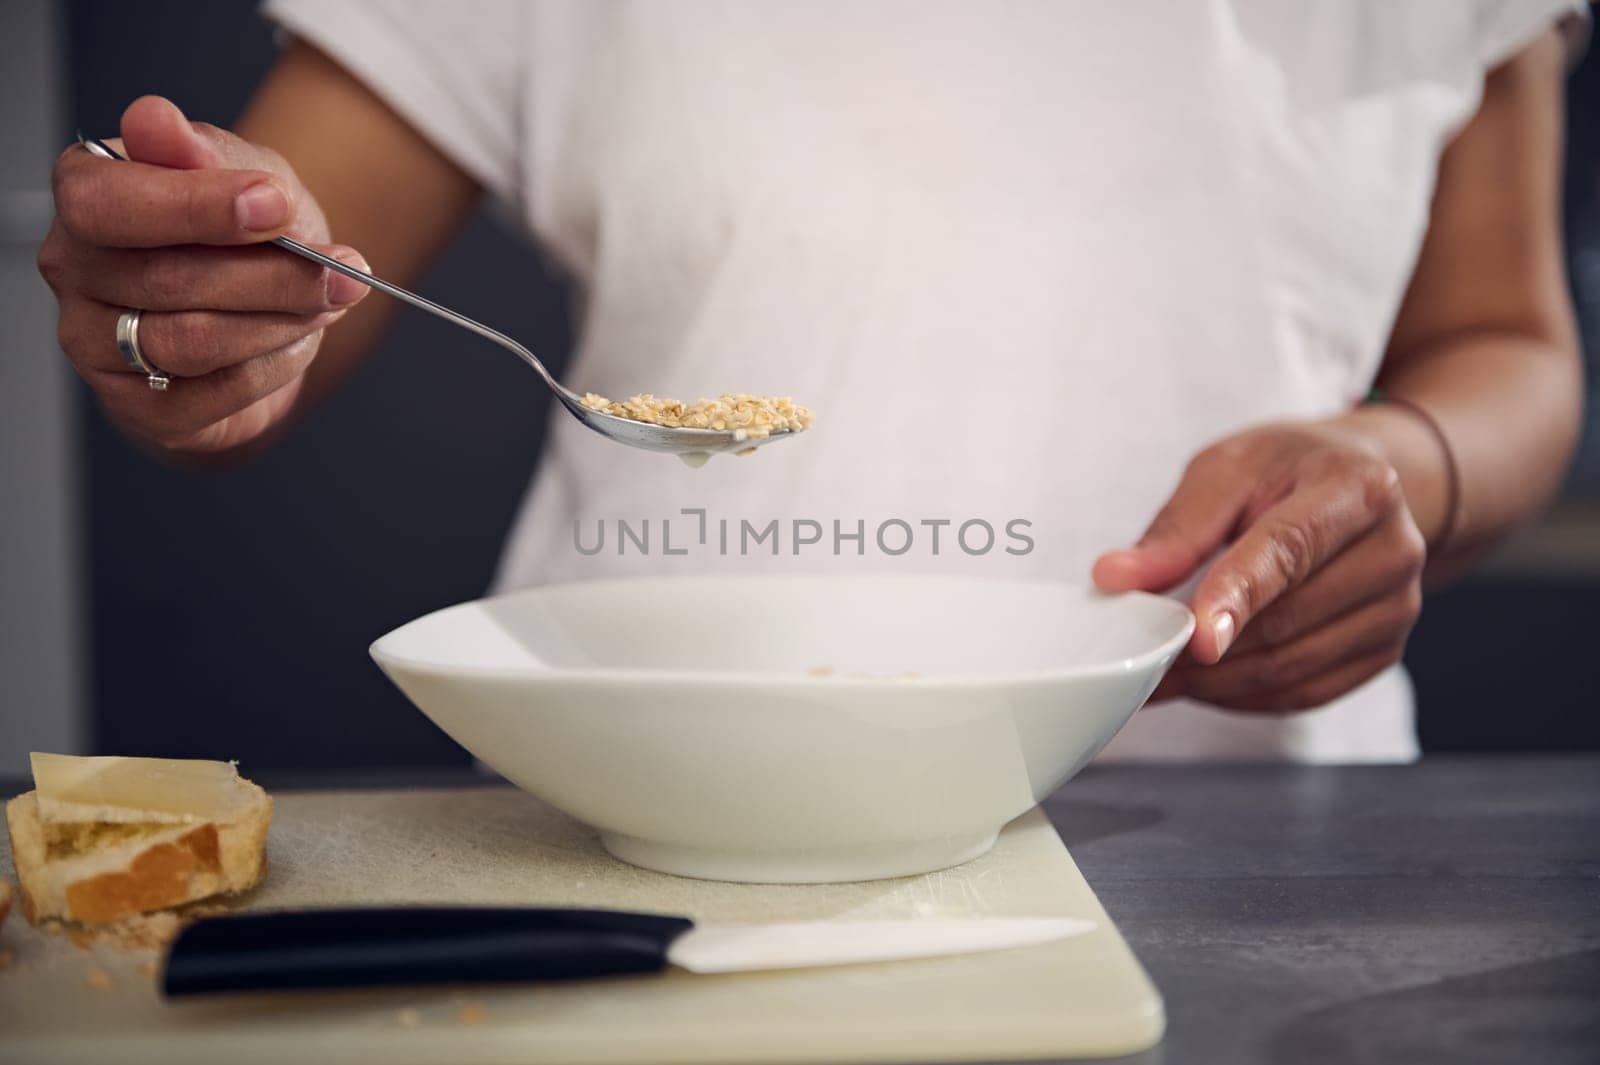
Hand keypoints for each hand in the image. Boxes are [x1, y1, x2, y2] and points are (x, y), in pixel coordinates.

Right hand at [37, 95, 369, 455]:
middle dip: (273, 275)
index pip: (107, 204)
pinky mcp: (141, 406)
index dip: (195, 208)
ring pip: (195, 341)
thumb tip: (155, 121)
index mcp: (85, 195)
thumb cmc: (246, 230)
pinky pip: (218, 392)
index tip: (275, 203)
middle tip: (344, 269)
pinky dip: (275, 365)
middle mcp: (74, 270)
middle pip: (168, 280)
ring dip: (282, 321)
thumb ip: (206, 153)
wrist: (267, 303)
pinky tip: (296, 340)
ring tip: (328, 302)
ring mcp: (96, 344)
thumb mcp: (245, 173)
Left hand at [1093, 420, 1426, 711]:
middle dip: (1207, 652)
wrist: (1360, 481)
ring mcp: (1398, 606)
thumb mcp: (1227, 469)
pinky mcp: (1386, 649)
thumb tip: (1116, 578)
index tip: (1196, 639)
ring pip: (1294, 668)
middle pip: (1288, 621)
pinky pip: (1308, 693)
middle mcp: (1392, 549)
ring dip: (1219, 682)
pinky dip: (1249, 697)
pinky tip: (1210, 681)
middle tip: (1144, 659)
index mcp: (1358, 487)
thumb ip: (1176, 528)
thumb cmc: (1290, 469)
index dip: (1238, 598)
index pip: (1289, 551)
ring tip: (1167, 671)